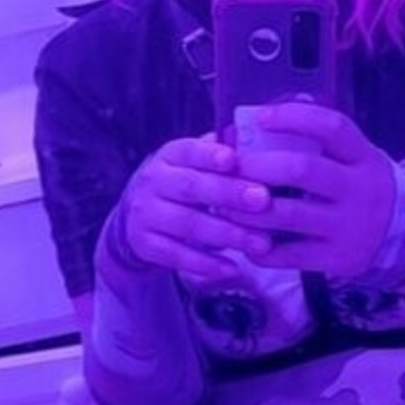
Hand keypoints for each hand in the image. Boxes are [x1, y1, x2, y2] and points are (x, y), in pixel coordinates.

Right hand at [120, 133, 279, 289]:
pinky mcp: (146, 244)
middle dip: (229, 194)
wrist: (140, 215)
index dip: (209, 155)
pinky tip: (232, 268)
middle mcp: (154, 182)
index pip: (188, 151)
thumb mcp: (196, 164)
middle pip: (191, 187)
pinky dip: (206, 264)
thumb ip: (220, 153)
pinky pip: (178, 256)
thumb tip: (244, 136)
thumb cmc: (186, 184)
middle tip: (263, 201)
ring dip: (227, 234)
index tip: (233, 159)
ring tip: (260, 242)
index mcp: (170, 156)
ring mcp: (146, 214)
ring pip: (188, 224)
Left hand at [227, 103, 397, 279]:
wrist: (404, 238)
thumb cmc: (362, 188)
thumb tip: (263, 117)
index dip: (293, 118)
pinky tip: (246, 239)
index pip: (332, 127)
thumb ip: (320, 141)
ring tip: (225, 203)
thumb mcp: (356, 159)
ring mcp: (349, 226)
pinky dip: (261, 248)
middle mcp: (360, 190)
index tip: (260, 118)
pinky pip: (290, 255)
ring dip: (248, 209)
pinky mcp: (338, 258)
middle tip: (231, 167)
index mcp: (363, 157)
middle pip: (302, 170)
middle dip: (258, 166)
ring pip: (288, 214)